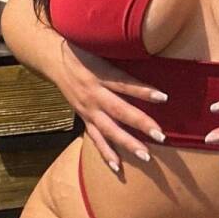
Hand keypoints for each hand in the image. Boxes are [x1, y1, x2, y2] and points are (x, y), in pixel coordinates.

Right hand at [56, 38, 168, 172]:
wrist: (54, 61)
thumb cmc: (83, 52)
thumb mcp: (100, 50)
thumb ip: (121, 58)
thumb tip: (149, 55)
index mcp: (99, 74)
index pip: (124, 83)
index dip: (142, 90)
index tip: (163, 97)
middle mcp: (93, 94)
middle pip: (119, 111)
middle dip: (141, 123)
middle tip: (161, 135)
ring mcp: (87, 109)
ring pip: (108, 130)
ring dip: (127, 144)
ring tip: (146, 156)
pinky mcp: (84, 118)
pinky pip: (95, 138)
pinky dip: (106, 153)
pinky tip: (118, 167)